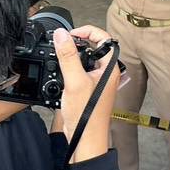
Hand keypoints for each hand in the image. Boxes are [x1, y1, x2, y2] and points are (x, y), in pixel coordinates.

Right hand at [53, 25, 121, 162]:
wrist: (85, 139)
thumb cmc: (87, 115)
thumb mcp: (75, 81)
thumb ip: (68, 56)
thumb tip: (62, 34)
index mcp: (109, 67)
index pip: (103, 37)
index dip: (87, 31)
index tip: (71, 34)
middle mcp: (106, 72)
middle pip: (93, 46)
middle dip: (78, 42)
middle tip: (63, 44)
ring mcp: (98, 81)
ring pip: (86, 59)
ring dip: (73, 56)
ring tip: (60, 58)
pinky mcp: (89, 88)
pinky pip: (80, 71)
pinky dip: (70, 68)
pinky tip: (61, 74)